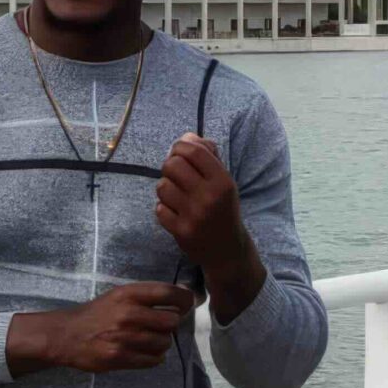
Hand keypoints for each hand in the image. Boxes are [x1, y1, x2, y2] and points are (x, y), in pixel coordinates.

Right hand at [6, 283, 196, 376]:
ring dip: (161, 342)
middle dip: (170, 325)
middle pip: (172, 321)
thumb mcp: (119, 295)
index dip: (185, 300)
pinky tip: (142, 351)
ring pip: (164, 343)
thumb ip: (148, 296)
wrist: (67, 335)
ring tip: (147, 339)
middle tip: (161, 326)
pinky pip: (153, 360)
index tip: (186, 305)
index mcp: (128, 294)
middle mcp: (128, 314)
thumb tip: (186, 296)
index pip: (169, 293)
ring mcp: (124, 338)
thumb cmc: (98, 313)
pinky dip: (153, 357)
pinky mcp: (120, 358)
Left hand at [156, 134, 264, 322]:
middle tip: (176, 175)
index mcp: (223, 181)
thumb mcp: (224, 182)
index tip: (179, 152)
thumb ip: (208, 157)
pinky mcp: (181, 232)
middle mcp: (209, 197)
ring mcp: (194, 215)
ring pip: (162, 186)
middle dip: (170, 166)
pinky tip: (175, 211)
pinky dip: (163, 208)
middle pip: (172, 165)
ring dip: (166, 188)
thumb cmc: (223, 209)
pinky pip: (159, 208)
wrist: (227, 250)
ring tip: (176, 195)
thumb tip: (186, 137)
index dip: (180, 146)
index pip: (193, 151)